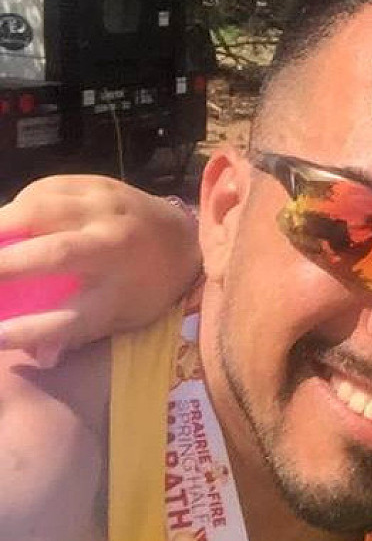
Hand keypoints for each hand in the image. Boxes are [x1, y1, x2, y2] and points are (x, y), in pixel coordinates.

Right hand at [0, 175, 201, 364]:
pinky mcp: (96, 183)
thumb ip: (78, 335)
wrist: (184, 236)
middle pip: (57, 256)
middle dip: (6, 266)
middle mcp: (118, 249)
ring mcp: (107, 210)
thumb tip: (36, 357)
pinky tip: (3, 223)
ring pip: (43, 212)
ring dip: (0, 226)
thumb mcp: (122, 319)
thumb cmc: (145, 287)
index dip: (29, 331)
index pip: (72, 319)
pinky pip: (43, 190)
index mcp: (125, 291)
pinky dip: (15, 206)